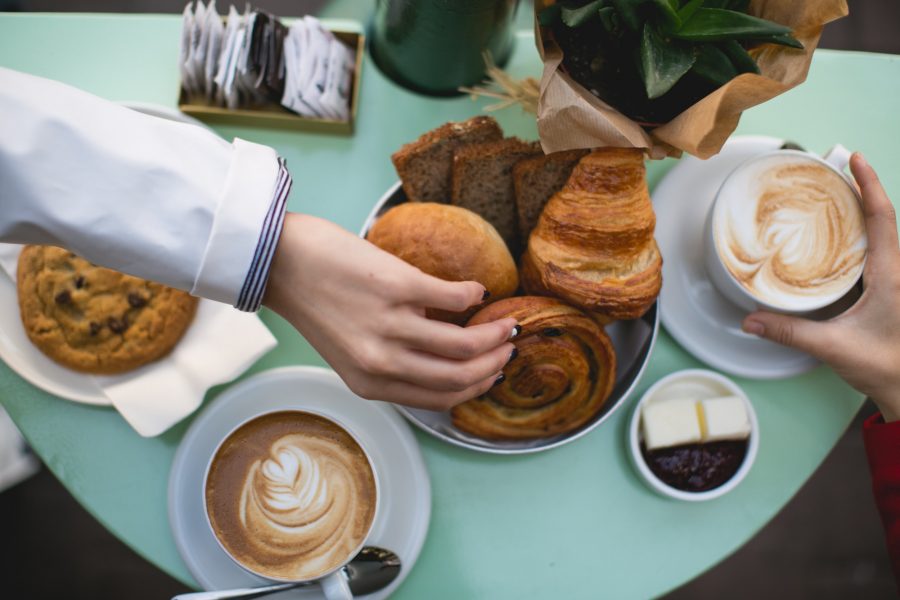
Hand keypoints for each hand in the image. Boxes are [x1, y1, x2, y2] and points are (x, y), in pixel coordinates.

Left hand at [263, 213, 516, 410]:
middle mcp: (381, 362)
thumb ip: (391, 364)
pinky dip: (473, 295)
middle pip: (459, 376)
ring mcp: (390, 325)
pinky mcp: (398, 287)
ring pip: (464, 344)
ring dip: (495, 332)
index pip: (441, 399)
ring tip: (505, 321)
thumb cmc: (314, 302)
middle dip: (494, 363)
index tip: (492, 372)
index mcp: (369, 384)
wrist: (280, 261)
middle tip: (508, 346)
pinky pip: (454, 298)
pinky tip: (477, 291)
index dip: (476, 387)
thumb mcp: (349, 351)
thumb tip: (445, 357)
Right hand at [742, 153, 899, 419]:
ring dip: (863, 212)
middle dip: (863, 190)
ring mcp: (895, 283)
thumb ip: (790, 332)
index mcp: (890, 276)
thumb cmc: (885, 367)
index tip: (856, 160)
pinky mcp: (888, 294)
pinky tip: (840, 241)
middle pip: (884, 219)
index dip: (870, 186)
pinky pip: (877, 254)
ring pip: (883, 236)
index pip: (882, 219)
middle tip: (839, 170)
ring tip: (837, 196)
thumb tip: (752, 320)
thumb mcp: (833, 347)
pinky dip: (861, 236)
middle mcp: (897, 273)